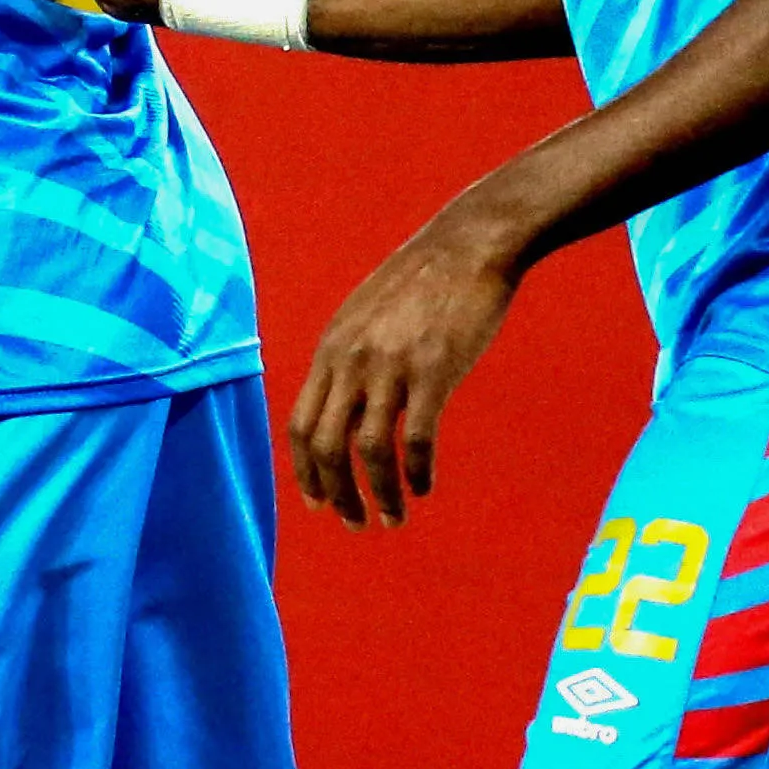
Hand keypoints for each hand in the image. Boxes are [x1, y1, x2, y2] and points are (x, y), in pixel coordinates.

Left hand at [289, 211, 521, 525]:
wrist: (467, 245)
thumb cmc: (421, 283)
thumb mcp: (365, 316)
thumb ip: (349, 359)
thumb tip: (342, 404)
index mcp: (331, 350)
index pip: (300, 423)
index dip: (305, 470)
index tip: (318, 501)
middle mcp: (350, 361)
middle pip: (325, 445)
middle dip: (335, 493)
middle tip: (354, 523)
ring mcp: (390, 366)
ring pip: (368, 450)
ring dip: (378, 494)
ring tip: (392, 519)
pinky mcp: (433, 371)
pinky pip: (417, 438)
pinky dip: (416, 472)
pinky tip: (424, 487)